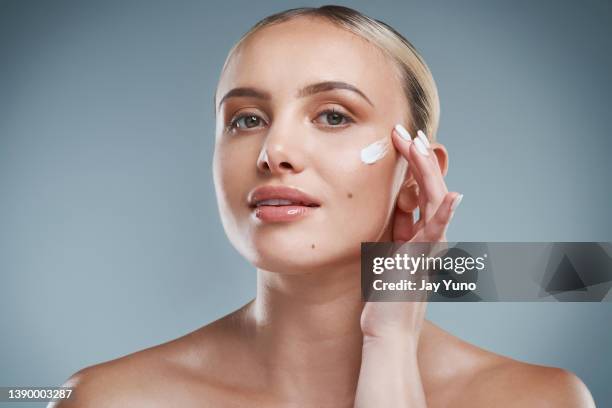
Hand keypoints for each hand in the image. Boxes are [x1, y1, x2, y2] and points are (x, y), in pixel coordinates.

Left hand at [354, 126, 461, 407]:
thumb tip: (379, 218)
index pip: (414, 193)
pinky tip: (451, 195)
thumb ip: (386, 237)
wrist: (386, 333)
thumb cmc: (382, 299)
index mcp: (412, 236)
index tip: (397, 141)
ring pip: (433, 202)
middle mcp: (424, 239)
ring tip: (420, 145)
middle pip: (427, 189)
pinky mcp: (421, 262)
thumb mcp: (380, 259)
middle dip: (418, 160)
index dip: (408, 167)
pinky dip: (443, 215)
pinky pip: (435, 235)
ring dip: (428, 173)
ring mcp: (426, 249)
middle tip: (407, 131)